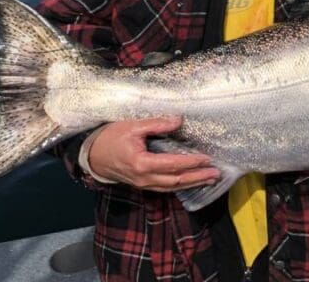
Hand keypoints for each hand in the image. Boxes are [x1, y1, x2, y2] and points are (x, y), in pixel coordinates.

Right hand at [88, 116, 219, 191]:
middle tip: (216, 174)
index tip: (207, 159)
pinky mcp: (142, 184)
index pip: (172, 164)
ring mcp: (143, 184)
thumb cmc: (111, 138)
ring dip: (192, 183)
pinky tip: (191, 182)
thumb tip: (179, 120)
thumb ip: (157, 123)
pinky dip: (180, 185)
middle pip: (175, 180)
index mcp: (142, 163)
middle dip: (197, 177)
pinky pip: (164, 187)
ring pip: (171, 187)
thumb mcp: (133, 126)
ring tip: (209, 179)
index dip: (191, 162)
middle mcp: (144, 178)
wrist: (92, 155)